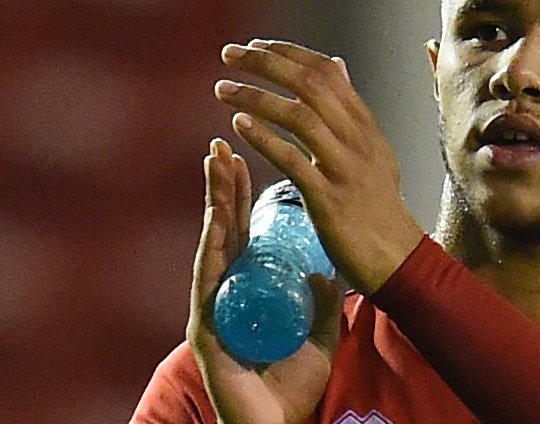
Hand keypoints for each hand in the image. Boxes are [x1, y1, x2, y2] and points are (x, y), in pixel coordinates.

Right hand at [187, 138, 344, 423]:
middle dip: (221, 187)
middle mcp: (228, 291)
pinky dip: (211, 250)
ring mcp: (214, 307)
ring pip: (212, 246)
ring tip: (215, 167)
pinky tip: (214, 222)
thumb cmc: (293, 382)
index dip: (240, 194)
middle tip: (221, 145)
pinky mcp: (207, 329)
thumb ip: (324, 299)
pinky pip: (209, 282)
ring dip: (213, 205)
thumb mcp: (319, 330)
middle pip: (222, 229)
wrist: (282, 423)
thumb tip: (330, 268)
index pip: (242, 230)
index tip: (242, 154)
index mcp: (250, 288)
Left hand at [214, 39, 423, 293]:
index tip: (255, 45)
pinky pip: (293, 160)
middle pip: (311, 85)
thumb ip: (350, 107)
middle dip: (265, 63)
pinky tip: (239, 124)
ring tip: (222, 88)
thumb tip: (336, 63)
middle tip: (228, 54)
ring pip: (299, 116)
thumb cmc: (376, 203)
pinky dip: (264, 138)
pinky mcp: (328, 198)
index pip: (327, 71)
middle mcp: (357, 139)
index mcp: (365, 125)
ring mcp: (344, 168)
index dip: (288, 52)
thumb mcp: (372, 147)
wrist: (395, 254)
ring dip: (256, 97)